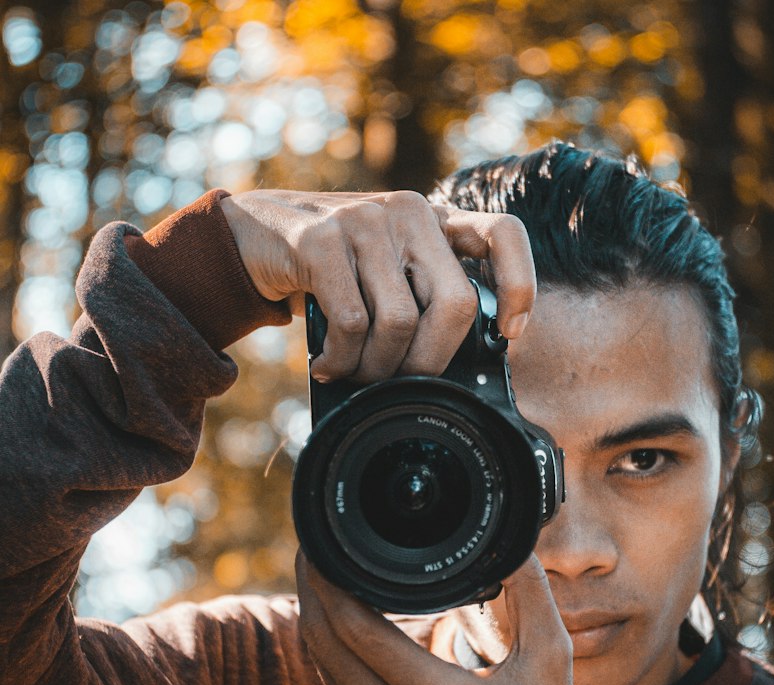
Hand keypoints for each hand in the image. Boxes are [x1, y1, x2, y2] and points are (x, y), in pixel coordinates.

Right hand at [219, 189, 535, 382]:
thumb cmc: (334, 271)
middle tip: (403, 382)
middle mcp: (409, 211)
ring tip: (355, 373)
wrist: (252, 236)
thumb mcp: (387, 272)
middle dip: (431, 361)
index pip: (503, 235)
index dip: (519, 286)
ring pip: (400, 322)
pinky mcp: (321, 240)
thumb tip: (456, 372)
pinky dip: (342, 359)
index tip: (510, 334)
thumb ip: (423, 296)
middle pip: (456, 305)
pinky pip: (353, 323)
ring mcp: (365, 221)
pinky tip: (327, 364)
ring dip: (377, 368)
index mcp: (435, 220)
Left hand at [296, 553, 582, 684]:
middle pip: (323, 643)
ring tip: (330, 582)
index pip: (354, 627)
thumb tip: (508, 540)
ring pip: (324, 669)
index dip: (328, 580)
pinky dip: (338, 660)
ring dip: (321, 623)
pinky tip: (351, 633)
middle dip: (313, 591)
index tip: (325, 545)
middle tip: (317, 551)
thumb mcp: (552, 660)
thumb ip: (530, 593)